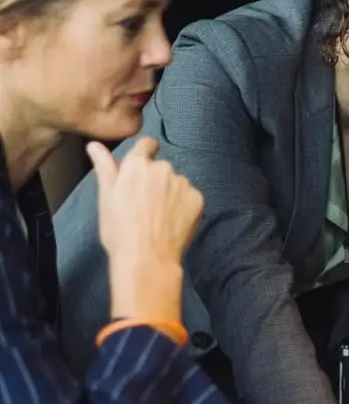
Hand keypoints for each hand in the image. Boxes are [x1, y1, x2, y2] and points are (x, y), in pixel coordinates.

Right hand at [88, 138, 203, 322]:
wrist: (146, 259)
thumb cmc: (120, 231)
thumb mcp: (106, 197)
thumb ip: (104, 166)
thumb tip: (94, 145)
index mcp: (137, 164)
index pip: (147, 144)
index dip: (145, 155)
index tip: (142, 172)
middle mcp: (163, 168)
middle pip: (161, 168)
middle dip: (156, 180)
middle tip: (145, 205)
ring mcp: (182, 183)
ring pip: (176, 183)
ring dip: (170, 193)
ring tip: (158, 217)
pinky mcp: (197, 199)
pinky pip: (190, 197)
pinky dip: (184, 207)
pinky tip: (172, 223)